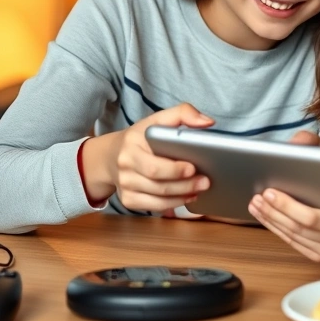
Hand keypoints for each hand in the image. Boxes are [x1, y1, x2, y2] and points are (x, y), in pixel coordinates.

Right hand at [82, 103, 214, 211]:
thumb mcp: (158, 119)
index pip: (154, 165)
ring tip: (199, 190)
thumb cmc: (141, 137)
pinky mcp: (128, 200)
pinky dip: (172, 205)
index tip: (194, 168)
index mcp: (131, 144)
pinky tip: (186, 198)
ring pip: (158, 199)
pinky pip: (154, 207)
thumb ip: (184, 113)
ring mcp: (125, 186)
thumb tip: (207, 122)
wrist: (111, 155)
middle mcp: (125, 166)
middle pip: (158, 185)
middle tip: (205, 182)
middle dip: (185, 185)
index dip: (175, 170)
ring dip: (182, 197)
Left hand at [248, 132, 319, 261]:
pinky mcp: (318, 255)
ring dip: (270, 219)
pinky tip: (263, 215)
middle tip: (259, 196)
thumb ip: (317, 146)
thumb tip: (295, 142)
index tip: (270, 191)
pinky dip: (275, 228)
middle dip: (275, 211)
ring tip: (256, 203)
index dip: (288, 206)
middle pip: (299, 226)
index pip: (314, 217)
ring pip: (293, 235)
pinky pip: (292, 242)